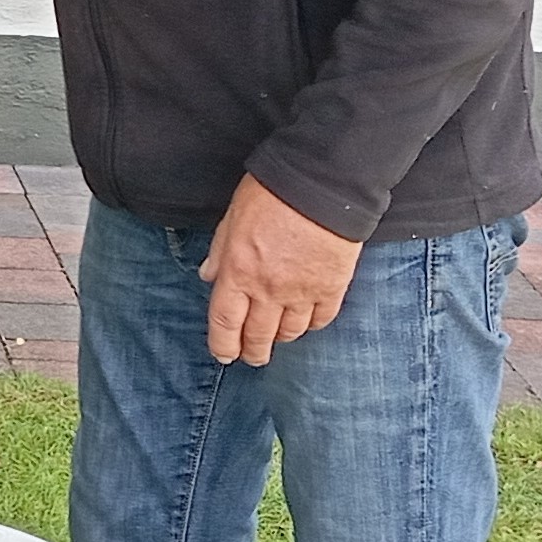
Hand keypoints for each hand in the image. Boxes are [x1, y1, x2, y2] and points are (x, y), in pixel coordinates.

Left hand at [199, 173, 363, 365]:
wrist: (320, 185)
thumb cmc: (271, 194)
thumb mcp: (232, 219)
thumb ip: (219, 252)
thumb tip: (209, 276)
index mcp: (237, 272)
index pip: (224, 322)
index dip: (223, 344)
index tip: (225, 354)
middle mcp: (267, 289)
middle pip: (258, 335)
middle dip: (253, 352)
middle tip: (252, 357)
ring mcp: (301, 292)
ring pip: (290, 332)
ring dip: (281, 339)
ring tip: (277, 339)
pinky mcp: (332, 288)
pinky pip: (321, 319)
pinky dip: (312, 326)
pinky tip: (306, 323)